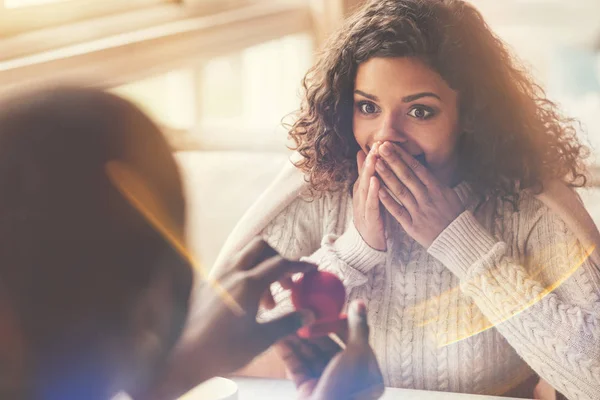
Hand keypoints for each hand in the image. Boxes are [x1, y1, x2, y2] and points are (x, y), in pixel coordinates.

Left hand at [141, 239, 316, 399]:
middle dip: (279, 258)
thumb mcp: (261, 339)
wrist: (183, 357)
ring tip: (267, 298)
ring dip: (262, 265)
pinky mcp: (208, 283)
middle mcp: (231, 273)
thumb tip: (309, 314)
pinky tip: (248, 299)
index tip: (312, 269)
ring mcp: (217, 275)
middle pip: (261, 246)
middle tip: (286, 284)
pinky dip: (247, 272)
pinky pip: (232, 265)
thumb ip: (288, 323)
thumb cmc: (222, 350)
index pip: (280, 263)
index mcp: (247, 284)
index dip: (299, 265)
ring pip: (245, 254)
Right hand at [276, 301, 383, 399]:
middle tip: (298, 315)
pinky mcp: (308, 390)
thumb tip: (360, 304)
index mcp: (365, 371)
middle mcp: (347, 377)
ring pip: (311, 355)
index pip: (352, 340)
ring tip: (284, 323)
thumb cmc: (345, 389)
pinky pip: (298, 367)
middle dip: (312, 331)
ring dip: (297, 339)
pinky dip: (289, 353)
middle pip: (328, 347)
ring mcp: (326, 384)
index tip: (323, 311)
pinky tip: (278, 338)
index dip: (338, 325)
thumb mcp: (356, 355)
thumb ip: (357, 328)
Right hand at [353, 147, 386, 250]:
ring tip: (374, 158)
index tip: (378, 142)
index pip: (366, 170)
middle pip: (364, 175)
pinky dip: (373, 191)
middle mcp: (360, 196)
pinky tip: (376, 181)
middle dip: (370, 160)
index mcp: (362, 190)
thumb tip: (362, 154)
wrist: (368, 244)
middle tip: (376, 145)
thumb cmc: (373, 216)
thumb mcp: (368, 194)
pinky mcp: (368, 218)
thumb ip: (366, 175)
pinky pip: (371, 203)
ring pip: (365, 187)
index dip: (371, 156)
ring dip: (369, 172)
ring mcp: (362, 207)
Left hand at [375, 142, 463, 247]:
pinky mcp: (412, 225)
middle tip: (380, 147)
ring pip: (400, 190)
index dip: (403, 155)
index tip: (391, 144)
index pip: (417, 168)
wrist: (459, 240)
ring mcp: (419, 211)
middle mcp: (427, 197)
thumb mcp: (449, 195)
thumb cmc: (453, 216)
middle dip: (393, 160)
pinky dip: (388, 200)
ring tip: (376, 164)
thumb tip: (422, 169)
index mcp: (437, 188)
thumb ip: (434, 183)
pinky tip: (378, 190)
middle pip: (407, 175)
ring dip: (387, 176)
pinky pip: (398, 211)